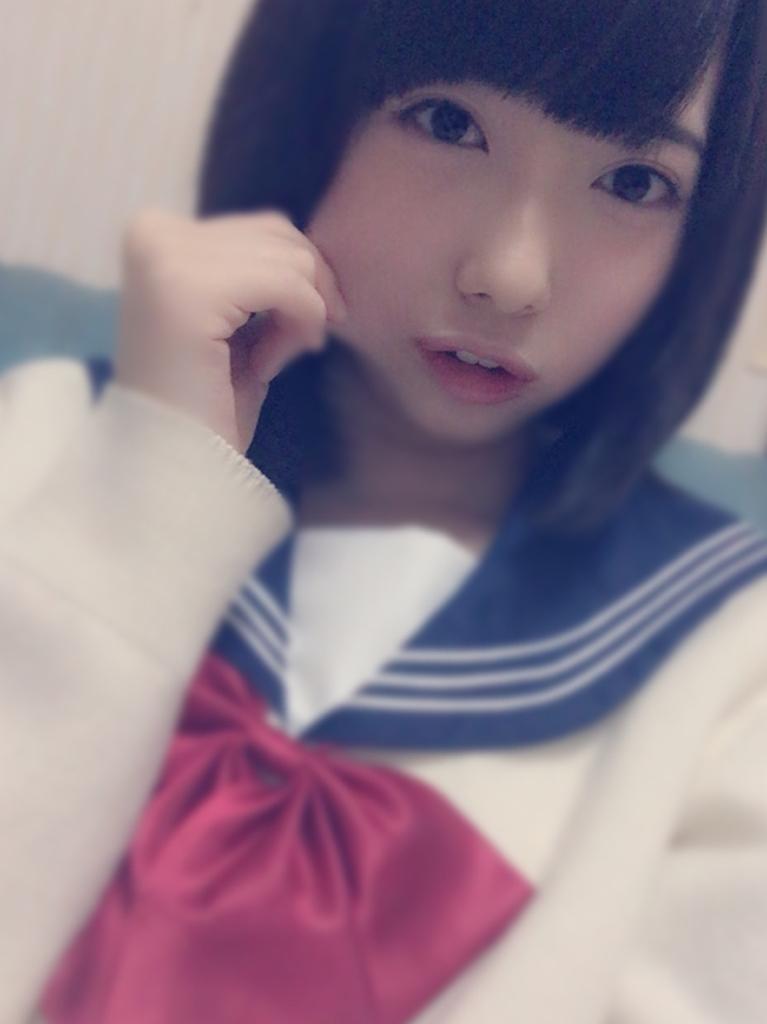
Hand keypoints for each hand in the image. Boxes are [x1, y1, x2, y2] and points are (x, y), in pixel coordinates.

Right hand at [114, 209, 346, 452]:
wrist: (171, 462)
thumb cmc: (207, 403)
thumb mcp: (239, 322)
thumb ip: (265, 276)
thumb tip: (318, 255)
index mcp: (157, 234)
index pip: (266, 230)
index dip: (299, 284)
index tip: (289, 339)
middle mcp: (154, 233)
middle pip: (282, 236)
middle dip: (306, 297)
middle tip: (288, 352)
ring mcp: (167, 257)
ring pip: (292, 260)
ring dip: (301, 316)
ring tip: (267, 362)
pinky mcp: (189, 289)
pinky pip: (290, 285)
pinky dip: (301, 325)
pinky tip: (267, 366)